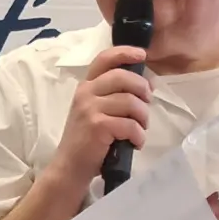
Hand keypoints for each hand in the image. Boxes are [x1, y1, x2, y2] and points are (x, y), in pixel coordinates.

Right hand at [42, 46, 151, 190]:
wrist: (70, 167)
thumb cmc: (87, 141)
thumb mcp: (95, 112)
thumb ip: (115, 96)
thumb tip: (146, 85)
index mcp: (86, 86)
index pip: (104, 59)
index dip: (125, 52)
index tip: (142, 55)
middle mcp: (86, 93)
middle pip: (123, 76)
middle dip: (142, 89)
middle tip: (147, 102)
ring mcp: (90, 108)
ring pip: (130, 101)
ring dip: (143, 117)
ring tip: (140, 129)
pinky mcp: (97, 125)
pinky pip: (130, 124)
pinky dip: (138, 135)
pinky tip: (135, 143)